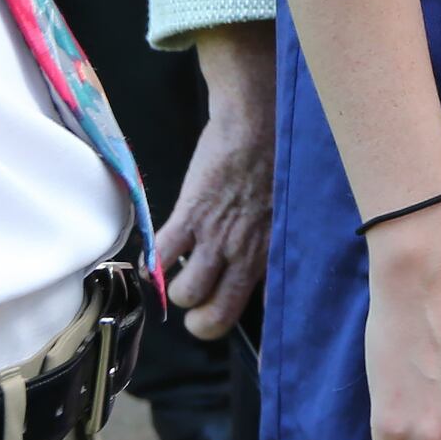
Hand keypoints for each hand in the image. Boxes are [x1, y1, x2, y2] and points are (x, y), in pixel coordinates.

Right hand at [158, 26, 276, 342]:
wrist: (260, 114)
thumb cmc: (279, 155)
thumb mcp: (288, 207)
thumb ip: (273, 239)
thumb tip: (263, 263)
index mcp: (272, 253)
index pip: (256, 309)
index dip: (236, 323)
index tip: (231, 324)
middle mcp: (245, 254)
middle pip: (214, 319)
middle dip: (201, 320)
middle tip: (198, 301)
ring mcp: (216, 237)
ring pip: (185, 295)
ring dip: (178, 289)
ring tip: (181, 270)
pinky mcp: (189, 215)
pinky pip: (161, 259)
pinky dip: (152, 263)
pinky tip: (156, 255)